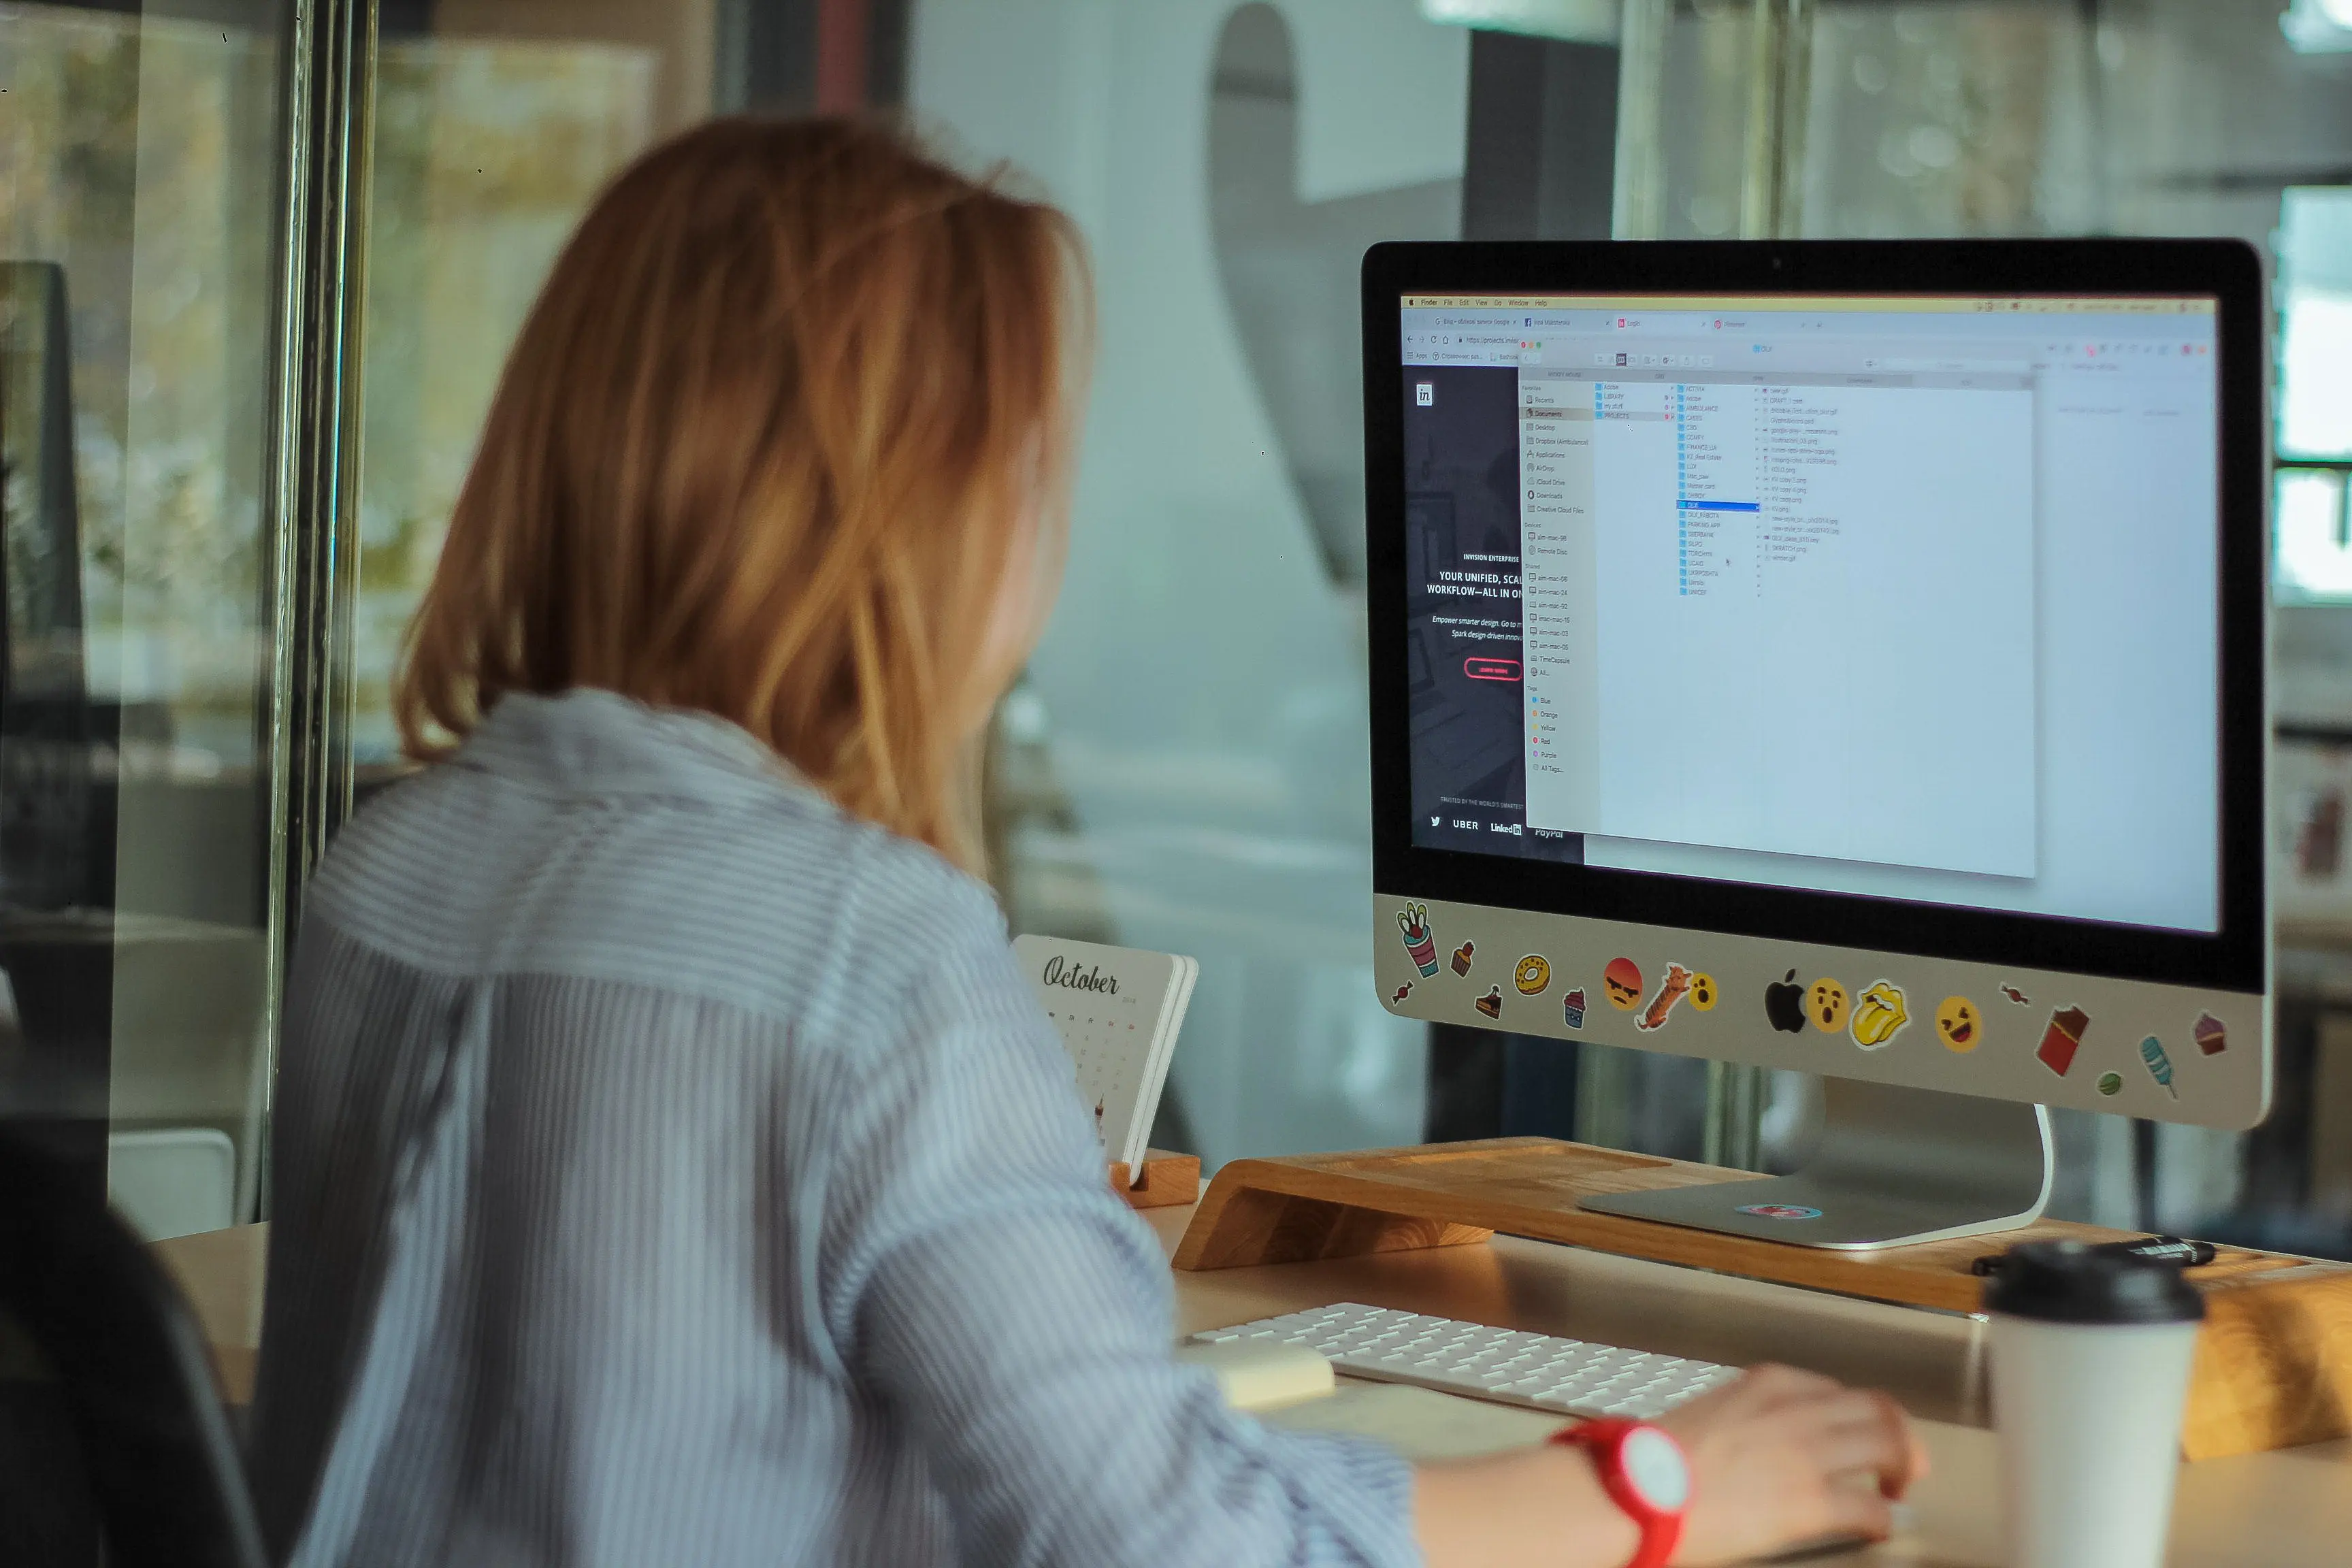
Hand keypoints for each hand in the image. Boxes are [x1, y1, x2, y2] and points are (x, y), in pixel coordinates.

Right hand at [1656, 1364, 1926, 1565]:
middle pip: (1877, 1409)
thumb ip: (1751, 1418)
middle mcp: (1797, 1409)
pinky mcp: (1811, 1501)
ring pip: (1888, 1445)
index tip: (1862, 1431)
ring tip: (1898, 1488)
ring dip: (1902, 1467)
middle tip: (1903, 1461)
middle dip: (1899, 1434)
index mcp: (1769, 1384)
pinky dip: (1884, 1518)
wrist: (1637, 1491)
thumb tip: (1769, 1446)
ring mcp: (1808, 1454)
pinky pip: (1871, 1506)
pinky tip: (1879, 1527)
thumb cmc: (1657, 1461)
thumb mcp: (1712, 1414)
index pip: (1836, 1390)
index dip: (1859, 1414)